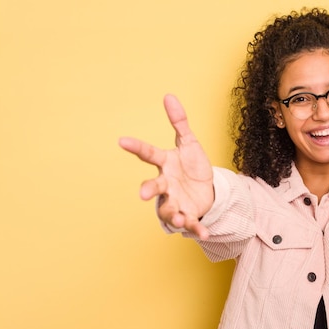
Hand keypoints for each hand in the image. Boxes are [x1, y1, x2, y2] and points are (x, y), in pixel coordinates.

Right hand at [119, 94, 213, 239]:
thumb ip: (179, 122)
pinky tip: (205, 233)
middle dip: (148, 190)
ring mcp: (175, 201)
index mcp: (165, 164)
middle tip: (142, 194)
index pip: (149, 153)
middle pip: (153, 186)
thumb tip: (168, 96)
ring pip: (169, 209)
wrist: (206, 189)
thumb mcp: (189, 143)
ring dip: (174, 214)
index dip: (136, 147)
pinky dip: (197, 229)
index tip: (121, 140)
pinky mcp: (189, 215)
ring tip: (182, 218)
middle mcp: (166, 184)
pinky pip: (191, 223)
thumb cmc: (192, 165)